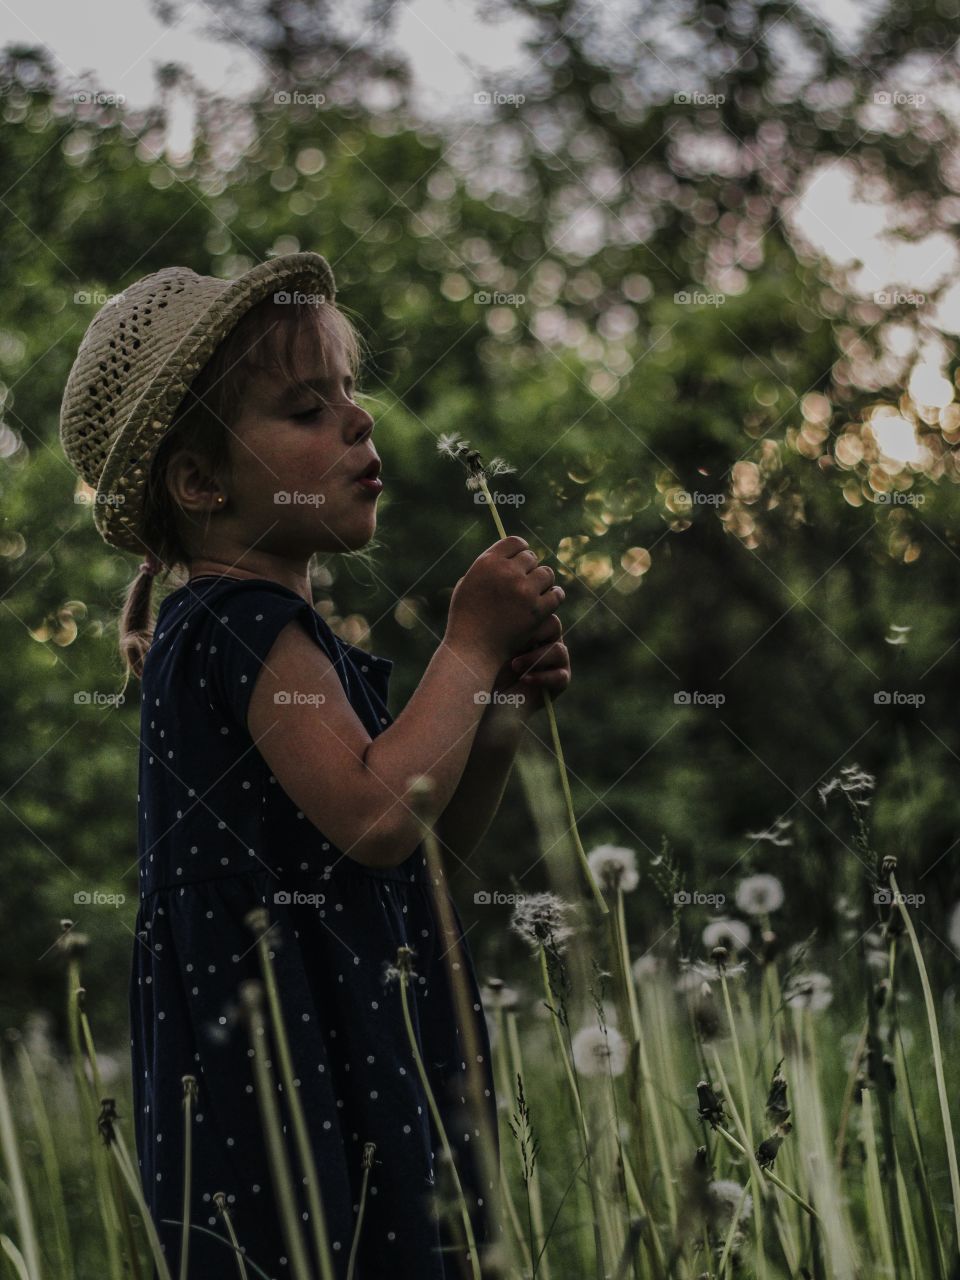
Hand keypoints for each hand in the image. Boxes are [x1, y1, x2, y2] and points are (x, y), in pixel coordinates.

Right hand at [446, 536, 564, 666]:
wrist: (473, 649)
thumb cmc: (466, 619)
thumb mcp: (466, 585)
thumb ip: (485, 569)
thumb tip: (505, 557)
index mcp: (487, 562)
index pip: (515, 542)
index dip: (520, 550)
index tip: (522, 560)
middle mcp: (506, 572)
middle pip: (531, 558)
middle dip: (529, 569)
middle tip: (526, 583)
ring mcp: (524, 591)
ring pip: (546, 574)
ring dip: (542, 582)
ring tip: (535, 593)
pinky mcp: (537, 610)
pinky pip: (556, 594)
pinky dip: (554, 597)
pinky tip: (548, 602)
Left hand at [491, 612, 570, 714]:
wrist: (489, 699)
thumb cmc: (487, 667)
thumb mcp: (496, 643)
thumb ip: (510, 625)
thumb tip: (514, 604)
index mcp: (535, 625)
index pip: (541, 610)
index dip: (527, 619)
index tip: (505, 631)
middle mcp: (549, 640)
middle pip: (554, 625)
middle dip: (532, 635)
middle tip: (511, 645)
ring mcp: (558, 661)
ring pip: (558, 650)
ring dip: (535, 658)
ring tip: (515, 666)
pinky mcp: (561, 680)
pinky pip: (559, 675)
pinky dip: (541, 677)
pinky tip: (524, 679)